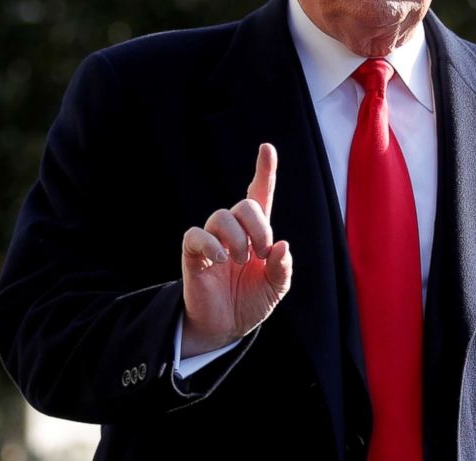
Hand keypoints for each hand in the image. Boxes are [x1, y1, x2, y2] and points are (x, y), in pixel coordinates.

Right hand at [180, 143, 291, 356]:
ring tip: (241, 260)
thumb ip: (282, 268)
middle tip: (261, 253)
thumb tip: (281, 246)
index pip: (260, 195)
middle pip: (244, 205)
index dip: (264, 171)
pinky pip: (196, 235)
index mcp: (257, 233)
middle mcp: (234, 231)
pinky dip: (210, 244)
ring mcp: (212, 240)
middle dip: (258, 226)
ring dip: (237, 238)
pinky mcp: (193, 254)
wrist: (225, 328)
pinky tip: (220, 259)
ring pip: (221, 216)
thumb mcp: (275, 288)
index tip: (266, 148)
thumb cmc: (250, 302)